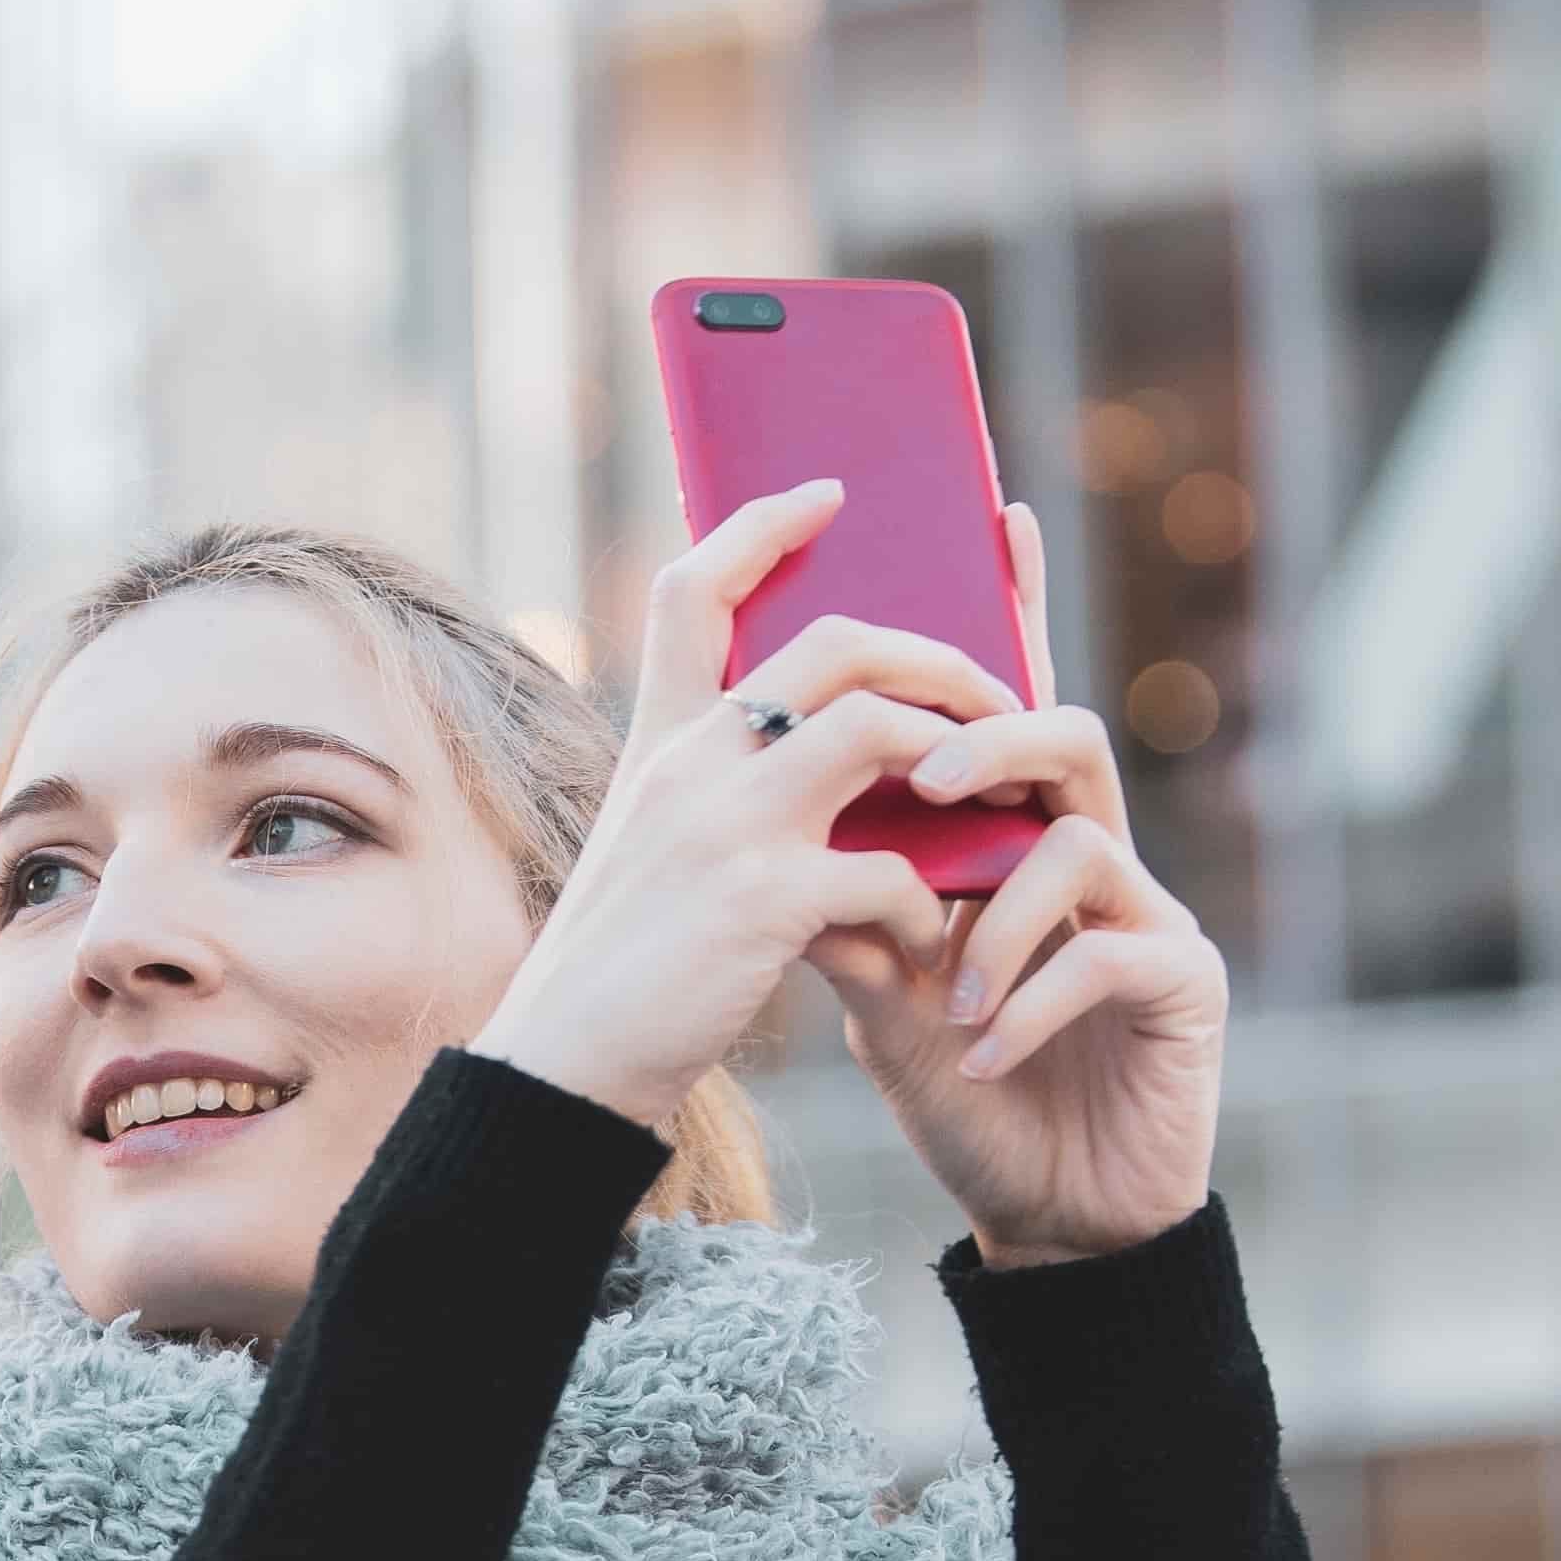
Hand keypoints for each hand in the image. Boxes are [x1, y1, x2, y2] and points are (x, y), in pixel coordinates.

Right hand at [466, 479, 975, 1139]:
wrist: (566, 1067)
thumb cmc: (622, 971)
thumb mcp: (652, 852)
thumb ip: (715, 795)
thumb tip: (822, 763)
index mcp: (659, 744)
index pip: (696, 590)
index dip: (763, 528)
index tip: (827, 493)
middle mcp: (690, 763)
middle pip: (834, 643)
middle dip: (936, 656)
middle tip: (993, 692)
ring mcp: (727, 825)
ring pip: (877, 727)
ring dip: (957, 753)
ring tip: (994, 792)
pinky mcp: (765, 900)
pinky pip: (890, 867)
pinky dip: (927, 899)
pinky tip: (928, 936)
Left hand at [803, 503, 1227, 1264]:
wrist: (1046, 1219)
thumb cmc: (969, 1095)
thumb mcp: (880, 1000)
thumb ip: (848, 913)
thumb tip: (780, 834)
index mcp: (1016, 844)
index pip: (1012, 707)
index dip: (1014, 609)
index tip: (991, 511)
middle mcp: (1092, 858)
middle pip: (1064, 735)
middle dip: (995, 739)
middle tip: (930, 778)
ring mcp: (1149, 914)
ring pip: (1082, 838)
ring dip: (995, 914)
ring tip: (944, 995)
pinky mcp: (1186, 984)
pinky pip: (1107, 953)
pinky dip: (1026, 1000)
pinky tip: (982, 1054)